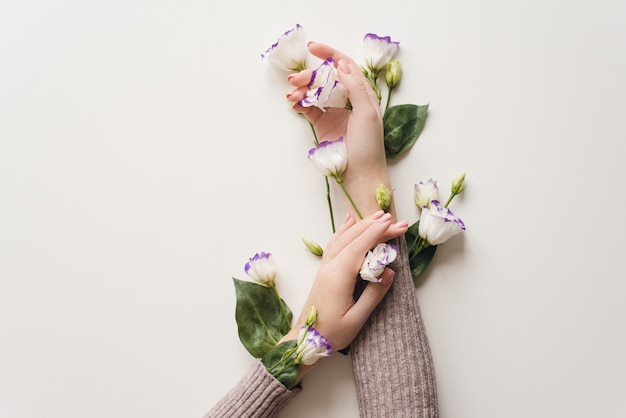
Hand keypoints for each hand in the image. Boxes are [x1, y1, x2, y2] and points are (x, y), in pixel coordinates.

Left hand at [279, 210, 408, 377]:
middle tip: (398, 222)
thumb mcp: (356, 319)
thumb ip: (374, 294)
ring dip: (362, 225)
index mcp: (339, 276)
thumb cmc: (331, 334)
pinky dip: (344, 230)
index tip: (394, 224)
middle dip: (376, 227)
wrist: (304, 340)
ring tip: (380, 216)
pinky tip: (350, 222)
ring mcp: (325, 267)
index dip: (377, 233)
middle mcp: (330, 267)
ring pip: (344, 238)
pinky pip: (335, 243)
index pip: (360, 246)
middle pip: (354, 239)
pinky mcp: (324, 270)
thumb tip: (389, 271)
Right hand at [287, 42, 393, 219]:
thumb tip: (341, 65)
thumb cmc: (369, 146)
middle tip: (295, 80)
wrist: (360, 176)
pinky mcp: (323, 125)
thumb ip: (356, 88)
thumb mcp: (367, 114)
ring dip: (302, 90)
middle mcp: (348, 100)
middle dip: (310, 75)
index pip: (345, 66)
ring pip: (315, 92)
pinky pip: (309, 108)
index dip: (329, 54)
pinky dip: (300, 103)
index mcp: (363, 93)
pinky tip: (294, 103)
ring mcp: (334, 112)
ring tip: (292, 95)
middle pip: (326, 78)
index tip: (312, 48)